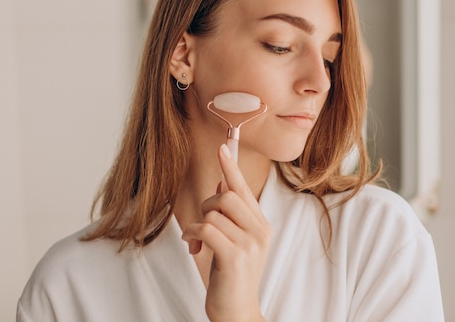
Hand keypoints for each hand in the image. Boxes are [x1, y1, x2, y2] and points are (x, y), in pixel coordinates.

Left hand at [182, 144, 271, 321]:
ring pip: (214, 212)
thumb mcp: (234, 242)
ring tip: (195, 241)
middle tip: (200, 224)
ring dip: (196, 224)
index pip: (244, 189)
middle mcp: (260, 231)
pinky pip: (207, 229)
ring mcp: (251, 244)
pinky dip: (193, 234)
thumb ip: (232, 216)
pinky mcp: (236, 256)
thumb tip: (222, 186)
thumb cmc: (231, 277)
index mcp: (261, 225)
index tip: (222, 148)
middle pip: (227, 196)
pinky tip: (193, 247)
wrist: (237, 312)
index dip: (231, 168)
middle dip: (206, 206)